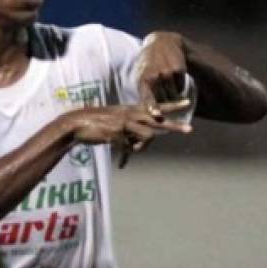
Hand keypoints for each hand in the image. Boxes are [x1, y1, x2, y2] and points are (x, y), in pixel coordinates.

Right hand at [63, 103, 191, 167]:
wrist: (76, 124)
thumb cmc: (96, 125)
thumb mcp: (116, 125)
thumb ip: (129, 132)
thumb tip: (137, 144)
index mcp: (132, 110)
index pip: (156, 106)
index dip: (172, 105)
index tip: (187, 102)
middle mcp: (131, 114)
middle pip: (158, 120)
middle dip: (174, 126)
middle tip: (190, 130)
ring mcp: (125, 123)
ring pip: (146, 136)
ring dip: (141, 148)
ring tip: (130, 152)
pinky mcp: (117, 133)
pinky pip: (129, 148)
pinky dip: (127, 158)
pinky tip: (122, 165)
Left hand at [135, 31, 187, 109]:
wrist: (162, 43)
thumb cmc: (148, 65)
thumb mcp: (141, 77)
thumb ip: (144, 93)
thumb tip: (148, 113)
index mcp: (143, 79)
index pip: (148, 96)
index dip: (153, 106)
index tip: (157, 114)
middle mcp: (155, 75)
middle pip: (163, 100)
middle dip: (164, 104)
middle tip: (163, 101)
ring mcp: (167, 72)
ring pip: (173, 96)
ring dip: (172, 96)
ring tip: (166, 87)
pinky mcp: (178, 69)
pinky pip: (180, 88)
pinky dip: (178, 87)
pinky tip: (173, 79)